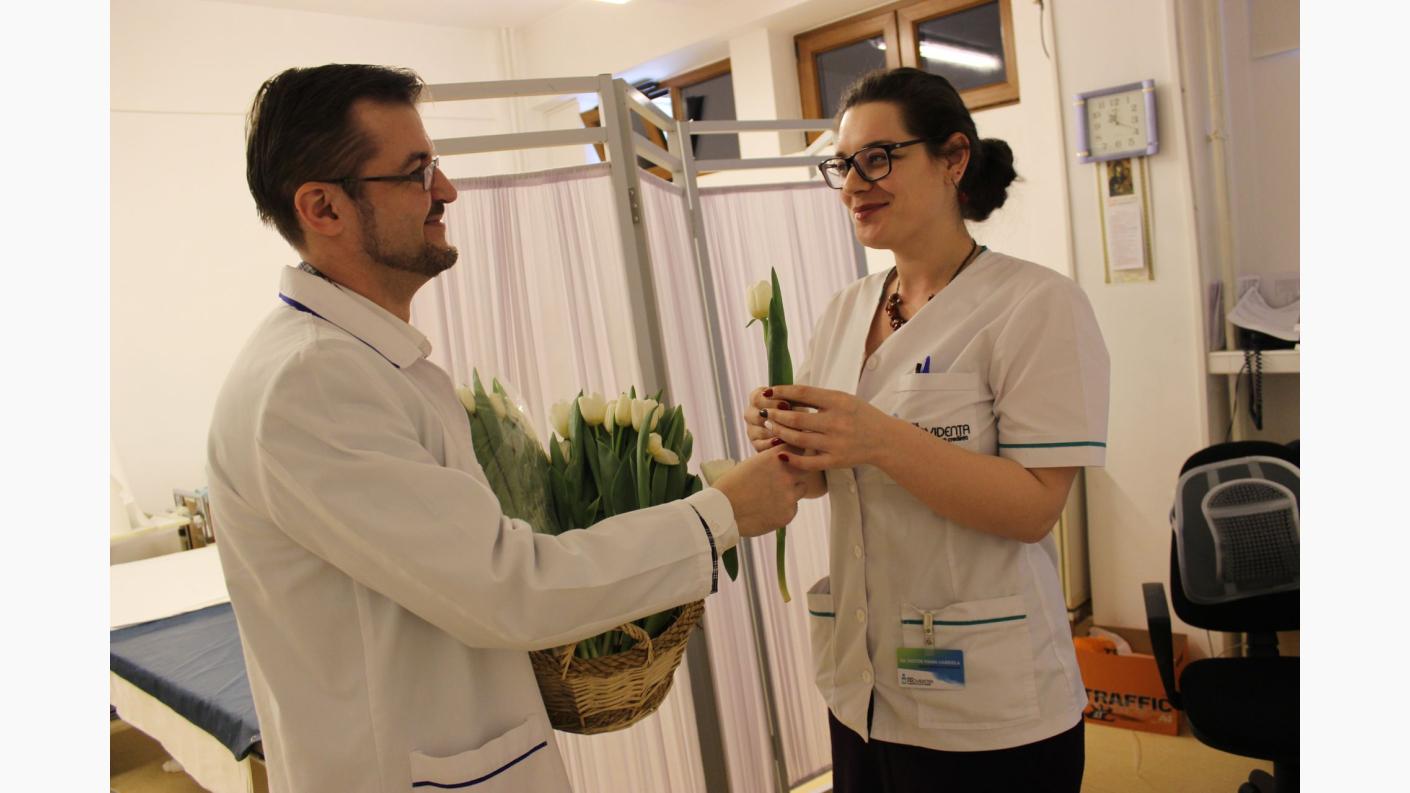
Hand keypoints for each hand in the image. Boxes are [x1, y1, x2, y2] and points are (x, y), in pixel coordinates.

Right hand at [710, 445, 807, 536]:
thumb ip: (770, 462)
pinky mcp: (789, 514)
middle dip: (795, 472)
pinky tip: (766, 510)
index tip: (788, 458)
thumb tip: (783, 461)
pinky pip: (793, 507)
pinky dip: (783, 508)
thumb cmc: (730, 487)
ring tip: (770, 496)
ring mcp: (790, 495)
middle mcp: (786, 474)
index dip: (793, 453)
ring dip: (791, 491)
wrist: (721, 513)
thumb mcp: (750, 465)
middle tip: (779, 479)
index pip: (796, 448)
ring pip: (801, 489)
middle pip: (803, 468)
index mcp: (775, 457)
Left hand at [756, 384, 899, 471]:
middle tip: (765, 413)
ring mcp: (835, 443)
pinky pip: (808, 461)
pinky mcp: (835, 460)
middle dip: (776, 415)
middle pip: (797, 418)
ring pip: (799, 439)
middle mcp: (837, 422)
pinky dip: (792, 458)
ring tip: (771, 427)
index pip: (804, 393)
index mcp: (839, 402)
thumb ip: (819, 397)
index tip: (769, 391)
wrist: (884, 439)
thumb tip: (789, 393)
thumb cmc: (860, 415)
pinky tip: (780, 452)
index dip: (782, 391)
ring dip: (780, 433)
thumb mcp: (844, 399)